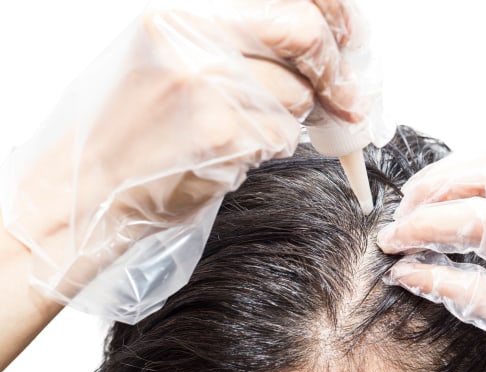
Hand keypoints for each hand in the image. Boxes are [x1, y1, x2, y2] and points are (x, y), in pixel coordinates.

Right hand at [0, 0, 366, 321]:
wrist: (87, 190)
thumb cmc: (129, 129)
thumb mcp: (170, 59)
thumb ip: (237, 44)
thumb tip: (317, 42)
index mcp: (183, 16)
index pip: (288, 1)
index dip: (332, 21)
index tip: (349, 41)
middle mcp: (195, 42)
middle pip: (305, 36)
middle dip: (334, 72)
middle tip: (345, 100)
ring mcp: (210, 89)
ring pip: (299, 97)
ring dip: (290, 120)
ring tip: (245, 131)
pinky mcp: (224, 137)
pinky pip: (281, 138)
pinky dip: (269, 148)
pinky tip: (232, 153)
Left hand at [378, 154, 485, 371]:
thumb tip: (474, 213)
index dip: (452, 169)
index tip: (421, 190)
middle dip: (434, 186)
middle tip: (403, 212)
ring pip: (481, 221)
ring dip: (425, 225)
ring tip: (396, 240)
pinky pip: (477, 289)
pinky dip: (432, 276)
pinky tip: (409, 276)